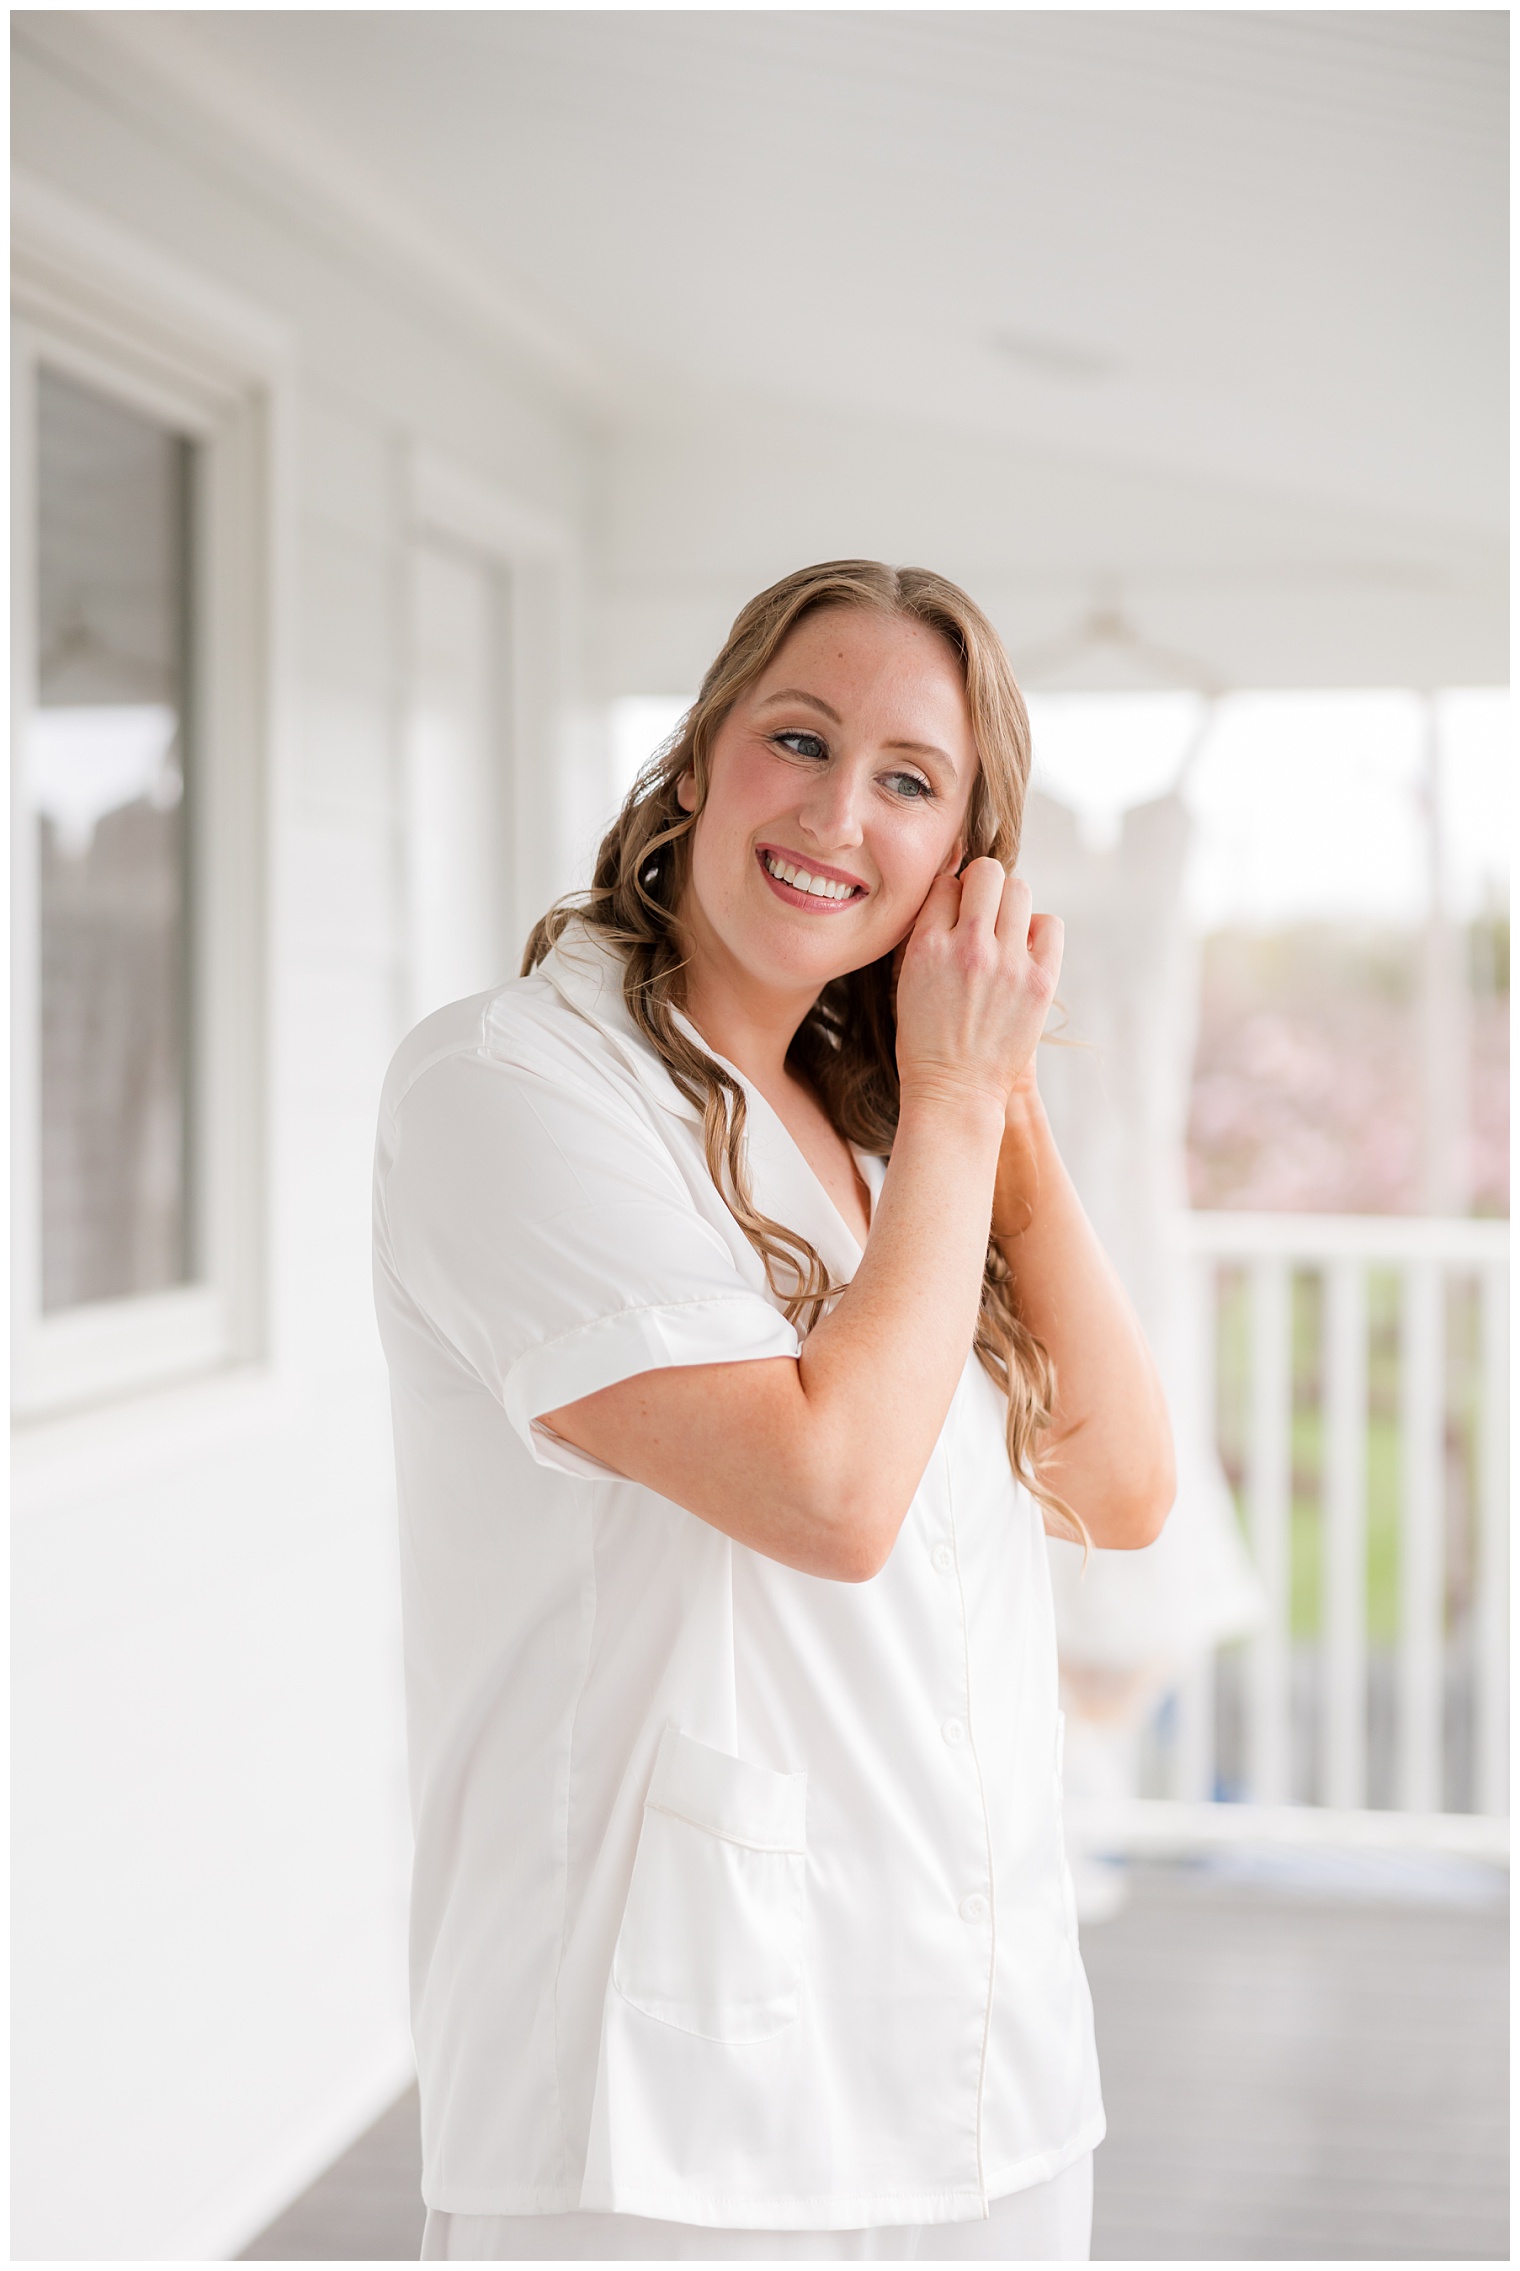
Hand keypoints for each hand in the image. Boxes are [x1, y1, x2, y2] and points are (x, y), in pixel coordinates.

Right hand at [894, 859, 1063, 1113]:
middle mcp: (967, 948)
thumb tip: (949, 897)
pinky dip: (1039, 929)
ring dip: (1011, 902)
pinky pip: (1050, 925)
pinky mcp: (1039, 982)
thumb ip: (925, 937)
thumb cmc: (925, 1040)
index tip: (955, 912)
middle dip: (984, 884)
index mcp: (926, 946)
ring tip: (1005, 929)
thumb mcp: (906, 982)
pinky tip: (1026, 948)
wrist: (954, 1091)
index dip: (951, 894)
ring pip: (1019, 891)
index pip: (945, 884)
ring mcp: (1006, 964)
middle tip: (983, 908)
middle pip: (987, 874)